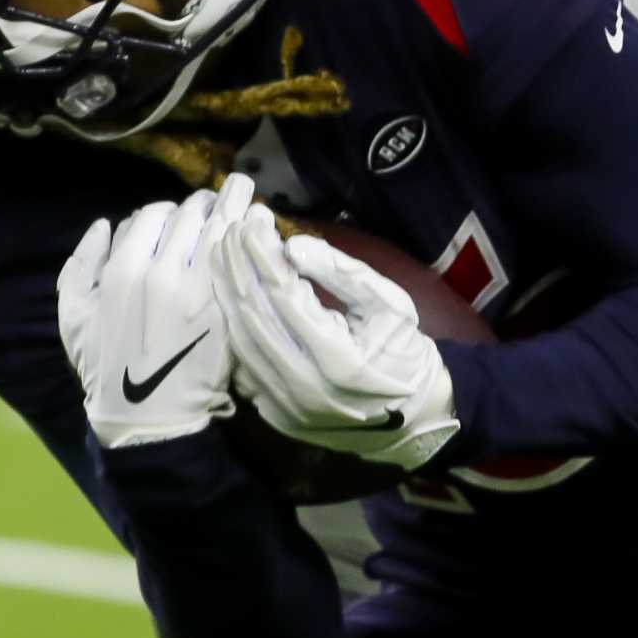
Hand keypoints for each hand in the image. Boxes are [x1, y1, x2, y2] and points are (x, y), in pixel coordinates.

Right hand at [57, 176, 256, 450]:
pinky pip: (246, 255)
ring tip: (244, 194)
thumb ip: (81, 264)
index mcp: (123, 270)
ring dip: (236, 203)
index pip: (154, 214)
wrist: (146, 415)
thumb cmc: (104, 365)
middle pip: (191, 214)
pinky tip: (260, 225)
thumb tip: (104, 224)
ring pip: (224, 225)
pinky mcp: (229, 307)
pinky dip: (254, 233)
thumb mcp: (73, 315)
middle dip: (203, 203)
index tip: (177, 217)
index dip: (167, 211)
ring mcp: (201, 290)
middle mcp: (163, 272)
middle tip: (214, 203)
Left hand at [213, 209, 458, 472]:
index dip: (263, 255)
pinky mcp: (274, 415)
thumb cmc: (403, 352)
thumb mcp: (389, 303)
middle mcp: (304, 387)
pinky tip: (229, 296)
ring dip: (228, 293)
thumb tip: (293, 245)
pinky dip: (233, 325)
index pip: (284, 296)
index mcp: (339, 359)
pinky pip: (242, 363)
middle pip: (254, 316)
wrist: (412, 416)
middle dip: (239, 266)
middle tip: (233, 229)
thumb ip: (342, 273)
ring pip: (241, 340)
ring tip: (225, 255)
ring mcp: (285, 406)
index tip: (253, 221)